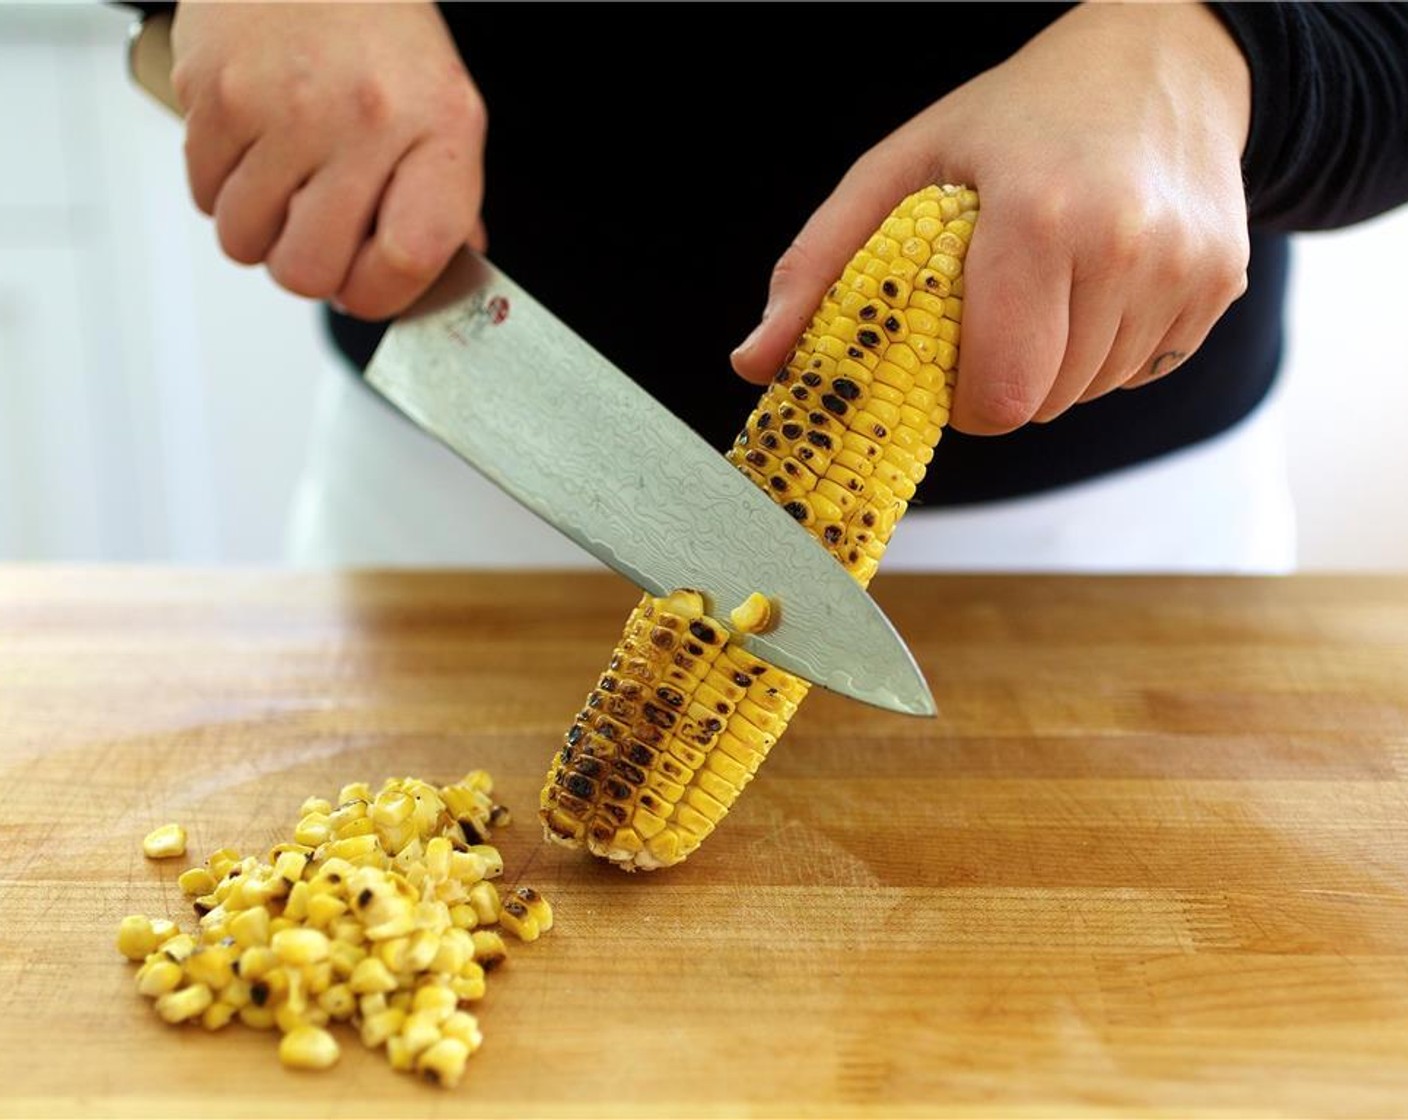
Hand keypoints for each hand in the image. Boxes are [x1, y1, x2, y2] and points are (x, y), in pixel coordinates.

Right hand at [170, 2, 485, 319]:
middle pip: (310, 272)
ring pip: (246, 244)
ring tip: (286, 186)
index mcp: (438, 128)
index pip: (407, 259)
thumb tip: (438, 275)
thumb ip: (445, 201)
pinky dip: (224, 190)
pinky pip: (204, 196)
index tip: (369, 288)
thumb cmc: (378, 29)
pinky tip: (256, 152)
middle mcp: (362, 119)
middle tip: (319, 237)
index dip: (381, 296)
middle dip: (310, 271)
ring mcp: (282, 109)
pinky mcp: (214, 96)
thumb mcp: (444, 108)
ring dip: (262, 234)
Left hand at [730, 3, 1251, 433]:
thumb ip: (818, 266)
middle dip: (1005, 380)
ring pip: (1092, 393)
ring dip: (1057, 366)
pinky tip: (1099, 284)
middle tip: (996, 310)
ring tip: (1049, 285)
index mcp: (1037, 220)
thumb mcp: (903, 168)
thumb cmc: (1017, 117)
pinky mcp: (1221, 285)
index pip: (999, 396)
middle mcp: (1126, 249)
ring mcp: (1187, 270)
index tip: (951, 364)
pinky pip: (1142, 370)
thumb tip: (752, 362)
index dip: (965, 402)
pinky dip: (1109, 350)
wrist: (1162, 60)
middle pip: (1042, 404)